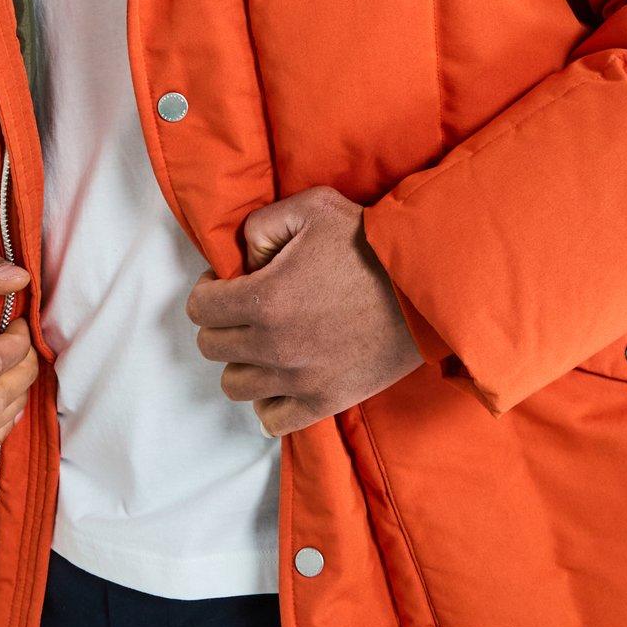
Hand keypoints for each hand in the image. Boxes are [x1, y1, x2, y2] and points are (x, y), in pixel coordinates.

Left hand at [183, 185, 424, 437]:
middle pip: (213, 347)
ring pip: (235, 385)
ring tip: (264, 341)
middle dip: (222, 322)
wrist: (425, 285)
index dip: (208, 290)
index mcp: (264, 298)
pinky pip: (272, 420)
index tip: (227, 281)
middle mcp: (273, 346)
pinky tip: (281, 377)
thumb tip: (244, 260)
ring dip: (242, 361)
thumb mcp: (312, 207)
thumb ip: (261, 225)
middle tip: (246, 307)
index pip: (201, 309)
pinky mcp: (326, 401)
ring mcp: (299, 380)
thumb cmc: (370, 243)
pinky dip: (268, 401)